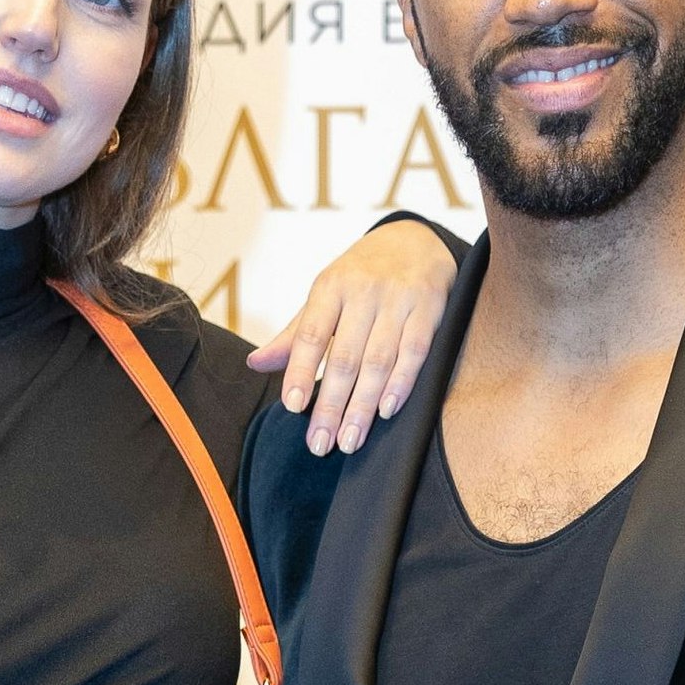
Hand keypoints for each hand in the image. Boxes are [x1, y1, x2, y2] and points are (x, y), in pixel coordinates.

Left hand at [248, 219, 455, 454]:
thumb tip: (255, 364)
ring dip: (363, 406)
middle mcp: (363, 292)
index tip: (293, 407)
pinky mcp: (429, 308)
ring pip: (378, 361)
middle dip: (331, 405)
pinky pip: (414, 352)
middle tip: (321, 444)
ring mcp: (398, 300)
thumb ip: (294, 334)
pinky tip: (387, 411)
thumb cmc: (361, 276)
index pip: (309, 334)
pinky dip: (401, 384)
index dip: (299, 371)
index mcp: (330, 288)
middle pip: (343, 357)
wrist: (416, 240)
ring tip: (350, 440)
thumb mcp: (324, 295)